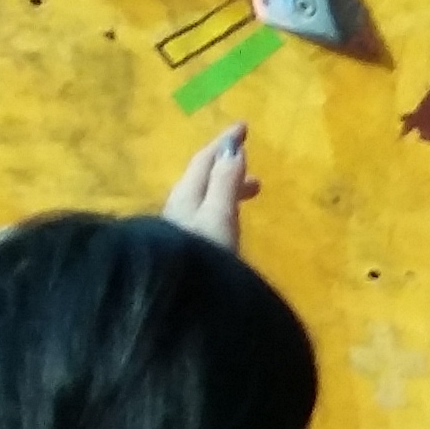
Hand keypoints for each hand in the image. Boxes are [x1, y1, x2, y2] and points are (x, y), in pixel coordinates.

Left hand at [159, 126, 252, 250]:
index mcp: (186, 195)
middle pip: (202, 177)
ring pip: (203, 196)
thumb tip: (233, 148)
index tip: (244, 127)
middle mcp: (178, 207)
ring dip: (227, 188)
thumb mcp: (219, 216)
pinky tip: (228, 221)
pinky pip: (204, 213)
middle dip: (227, 166)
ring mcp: (178, 227)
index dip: (224, 142)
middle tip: (255, 168)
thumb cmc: (201, 254)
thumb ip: (225, 183)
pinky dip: (221, 206)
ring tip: (251, 194)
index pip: (204, 160)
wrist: (174, 301)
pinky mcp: (182, 245)